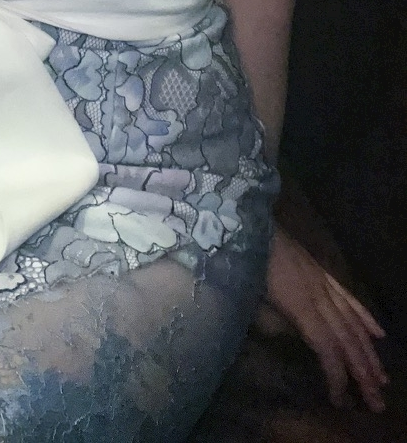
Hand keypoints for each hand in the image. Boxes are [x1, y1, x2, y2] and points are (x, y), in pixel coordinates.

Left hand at [262, 227, 388, 412]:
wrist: (247, 222)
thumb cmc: (242, 262)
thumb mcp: (250, 299)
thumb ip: (273, 323)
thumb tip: (290, 339)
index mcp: (299, 304)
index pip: (326, 346)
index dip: (336, 374)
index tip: (339, 400)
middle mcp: (318, 295)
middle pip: (345, 338)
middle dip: (362, 371)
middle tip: (377, 402)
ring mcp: (322, 282)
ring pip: (352, 321)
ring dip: (369, 351)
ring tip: (382, 378)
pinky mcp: (321, 271)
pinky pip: (348, 296)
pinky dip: (365, 316)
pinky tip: (379, 334)